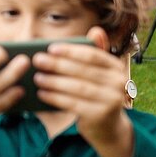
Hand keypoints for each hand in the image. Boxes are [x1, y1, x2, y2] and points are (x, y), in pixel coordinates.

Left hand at [32, 27, 133, 156]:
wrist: (108, 127)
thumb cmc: (96, 93)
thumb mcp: (97, 74)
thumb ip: (93, 53)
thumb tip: (96, 29)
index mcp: (116, 67)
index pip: (93, 55)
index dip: (71, 50)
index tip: (50, 48)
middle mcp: (119, 82)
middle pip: (83, 70)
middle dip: (57, 65)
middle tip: (37, 60)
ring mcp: (112, 100)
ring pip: (77, 87)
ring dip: (54, 81)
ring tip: (36, 77)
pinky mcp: (101, 115)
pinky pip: (74, 103)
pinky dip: (56, 97)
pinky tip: (42, 93)